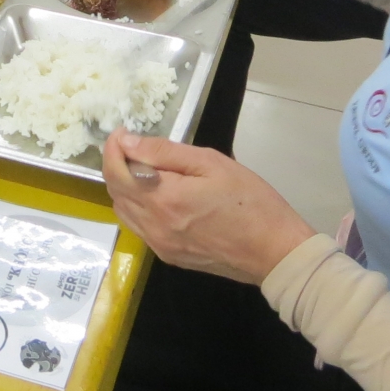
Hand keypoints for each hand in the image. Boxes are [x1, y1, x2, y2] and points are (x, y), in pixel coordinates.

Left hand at [103, 131, 315, 283]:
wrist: (276, 252)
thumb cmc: (250, 201)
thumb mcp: (211, 163)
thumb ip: (164, 152)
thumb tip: (128, 142)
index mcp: (163, 200)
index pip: (116, 172)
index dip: (113, 148)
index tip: (122, 132)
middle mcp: (154, 227)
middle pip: (115, 192)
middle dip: (117, 165)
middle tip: (135, 146)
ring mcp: (160, 246)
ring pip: (124, 212)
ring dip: (126, 188)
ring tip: (147, 169)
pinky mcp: (169, 257)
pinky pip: (140, 228)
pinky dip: (139, 207)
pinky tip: (159, 195)